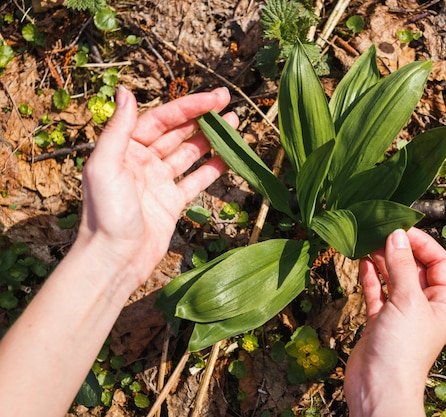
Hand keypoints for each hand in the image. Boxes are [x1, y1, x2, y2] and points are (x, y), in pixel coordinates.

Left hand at [77, 87, 237, 293]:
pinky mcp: (172, 202)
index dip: (188, 107)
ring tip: (234, 123)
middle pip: (178, 132)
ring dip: (211, 138)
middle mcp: (143, 161)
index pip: (161, 120)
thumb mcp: (105, 166)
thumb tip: (125, 91)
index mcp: (125, 149)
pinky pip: (196, 180)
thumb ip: (118, 129)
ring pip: (190, 153)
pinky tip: (230, 157)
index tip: (214, 98)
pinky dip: (213, 168)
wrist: (115, 259)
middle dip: (203, 117)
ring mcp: (159, 182)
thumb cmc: (105, 213)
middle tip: (228, 102)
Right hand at [344, 228, 445, 416]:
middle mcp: (424, 307)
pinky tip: (363, 261)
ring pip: (394, 278)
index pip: (439, 262)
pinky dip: (371, 277)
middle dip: (400, 249)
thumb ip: (402, 265)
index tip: (402, 228)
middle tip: (381, 232)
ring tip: (369, 241)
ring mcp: (401, 314)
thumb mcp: (407, 300)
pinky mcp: (380, 321)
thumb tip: (397, 235)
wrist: (379, 389)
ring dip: (383, 260)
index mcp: (443, 303)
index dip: (423, 244)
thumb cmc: (403, 351)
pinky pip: (377, 292)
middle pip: (415, 268)